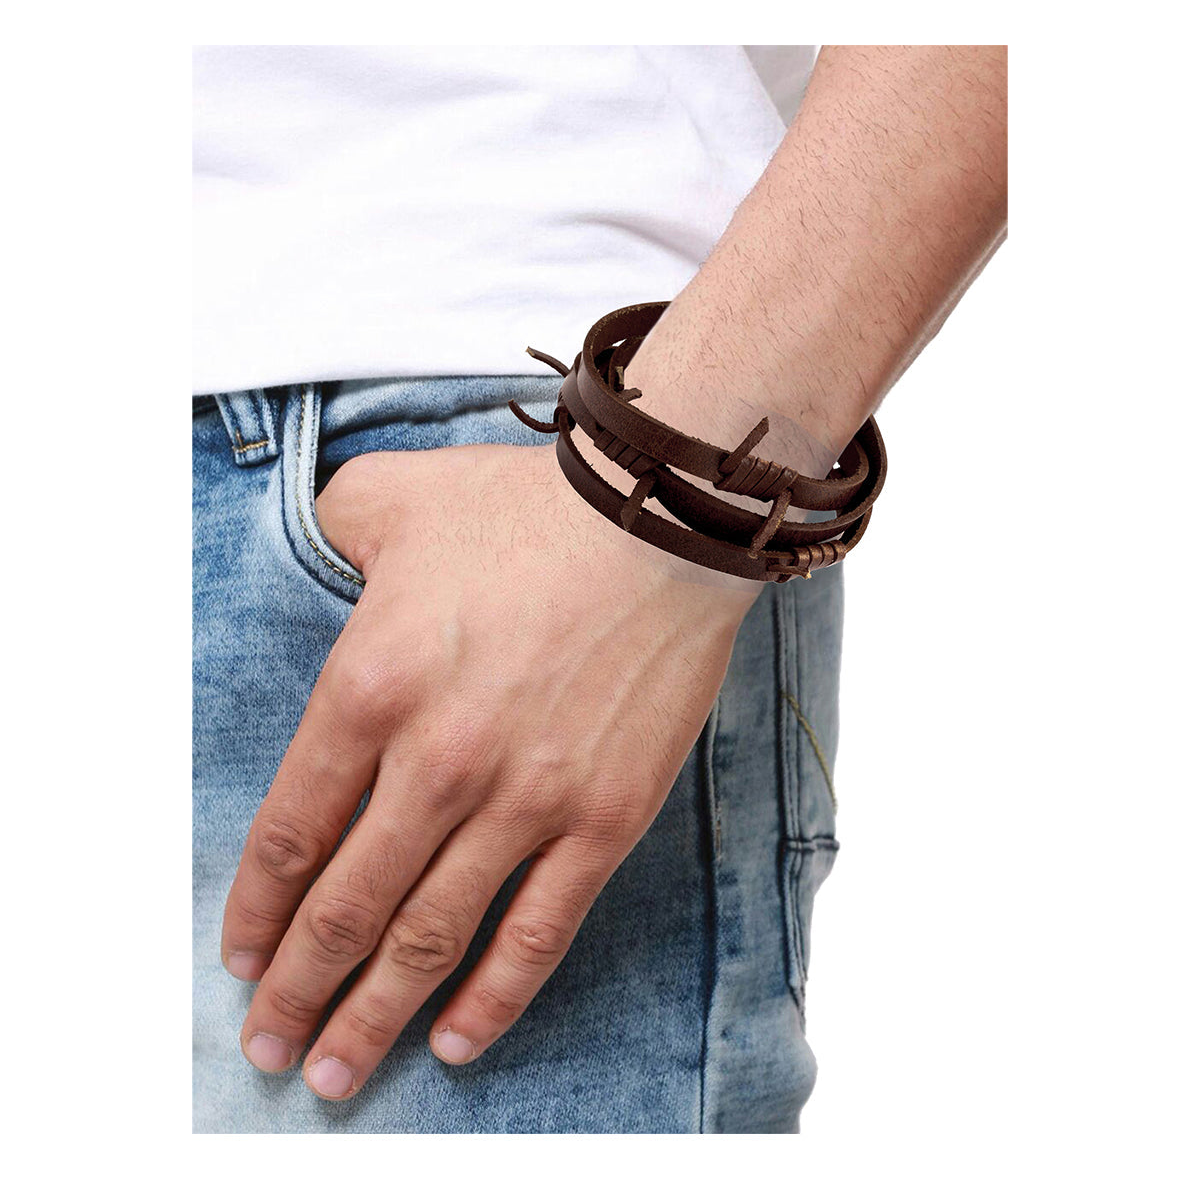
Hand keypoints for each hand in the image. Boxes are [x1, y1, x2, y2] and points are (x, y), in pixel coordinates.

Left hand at [221, 440, 756, 1098]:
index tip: (240, 961)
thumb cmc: (525, 509)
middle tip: (268, 1048)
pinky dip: (493, 999)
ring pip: (431, 938)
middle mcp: (436, 762)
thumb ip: (329, 530)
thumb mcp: (392, 497)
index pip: (288, 835)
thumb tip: (318, 548)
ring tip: (336, 1073)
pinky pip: (538, 932)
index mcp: (367, 690)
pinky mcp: (602, 820)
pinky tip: (455, 1042)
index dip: (255, 915)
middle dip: (297, 990)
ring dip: (374, 1016)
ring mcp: (524, 801)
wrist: (659, 518)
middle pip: (346, 908)